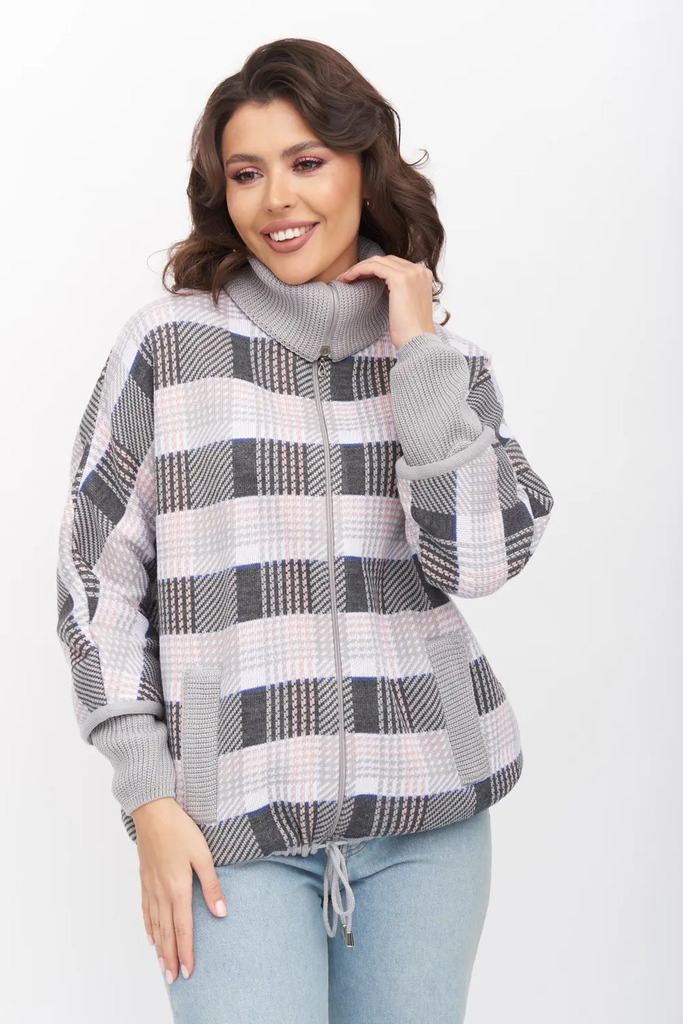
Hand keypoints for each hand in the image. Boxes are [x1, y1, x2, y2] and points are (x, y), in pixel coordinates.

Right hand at [131, 797, 226, 983]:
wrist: (153, 812)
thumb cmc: (180, 830)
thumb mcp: (203, 855)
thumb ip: (212, 885)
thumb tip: (221, 912)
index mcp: (178, 888)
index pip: (183, 928)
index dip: (187, 951)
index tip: (189, 971)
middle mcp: (162, 892)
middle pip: (167, 932)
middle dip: (171, 957)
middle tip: (174, 979)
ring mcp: (151, 887)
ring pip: (155, 925)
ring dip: (159, 947)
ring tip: (163, 966)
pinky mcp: (145, 879)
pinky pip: (145, 909)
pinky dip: (148, 926)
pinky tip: (150, 937)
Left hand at [335, 254, 435, 349]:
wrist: (417, 341)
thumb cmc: (410, 330)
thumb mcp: (407, 304)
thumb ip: (400, 290)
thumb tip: (383, 285)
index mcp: (423, 275)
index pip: (394, 264)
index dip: (374, 268)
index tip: (358, 278)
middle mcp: (419, 270)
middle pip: (386, 260)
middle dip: (365, 266)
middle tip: (347, 277)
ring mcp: (411, 273)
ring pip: (377, 261)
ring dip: (358, 268)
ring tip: (344, 278)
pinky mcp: (400, 279)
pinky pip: (374, 267)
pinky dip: (359, 270)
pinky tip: (348, 278)